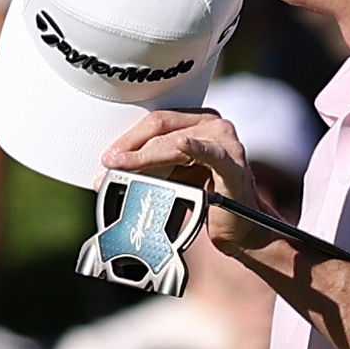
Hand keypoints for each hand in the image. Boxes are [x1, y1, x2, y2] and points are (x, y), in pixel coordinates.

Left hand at [102, 111, 269, 255]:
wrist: (241, 228)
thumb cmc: (208, 198)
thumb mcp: (174, 177)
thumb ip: (150, 167)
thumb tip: (111, 170)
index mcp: (199, 121)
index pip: (157, 121)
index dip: (129, 137)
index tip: (108, 155)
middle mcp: (214, 125)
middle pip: (163, 128)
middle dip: (132, 147)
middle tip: (109, 162)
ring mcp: (227, 142)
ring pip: (176, 142)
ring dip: (146, 156)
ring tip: (124, 166)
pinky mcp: (234, 165)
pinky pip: (214, 154)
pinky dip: (197, 149)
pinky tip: (183, 144)